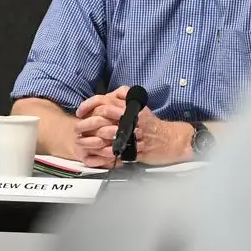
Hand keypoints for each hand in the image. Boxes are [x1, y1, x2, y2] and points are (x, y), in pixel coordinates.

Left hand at [76, 86, 193, 166]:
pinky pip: (115, 150)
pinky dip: (103, 152)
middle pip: (102, 116)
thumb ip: (124, 100)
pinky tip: (96, 153)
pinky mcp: (135, 149)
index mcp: (131, 107)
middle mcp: (131, 118)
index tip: (80, 112)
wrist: (171, 140)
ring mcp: (133, 134)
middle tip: (78, 128)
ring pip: (107, 133)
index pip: (104, 101)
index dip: (88, 105)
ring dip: (92, 138)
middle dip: (87, 123)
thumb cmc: (153, 125)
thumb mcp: (140, 108)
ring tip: (84, 141)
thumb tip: (108, 97)